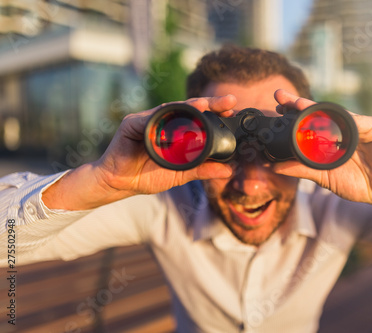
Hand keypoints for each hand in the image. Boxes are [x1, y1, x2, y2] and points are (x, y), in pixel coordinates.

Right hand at [96, 96, 236, 194]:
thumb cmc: (148, 175)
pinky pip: (146, 121)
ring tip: (204, 105)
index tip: (233, 111)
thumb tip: (228, 170)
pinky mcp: (131, 124)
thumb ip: (203, 169)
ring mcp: (147, 119)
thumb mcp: (182, 173)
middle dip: (209, 103)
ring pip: (170, 109)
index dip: (215, 112)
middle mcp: (163, 120)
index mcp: (176, 129)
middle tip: (229, 101)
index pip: (199, 116)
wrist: (121, 183)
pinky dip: (158, 121)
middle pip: (188, 107)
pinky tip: (170, 121)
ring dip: (187, 106)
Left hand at [273, 89, 371, 225]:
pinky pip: (359, 121)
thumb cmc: (356, 182)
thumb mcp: (322, 175)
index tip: (277, 106)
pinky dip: (345, 121)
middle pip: (320, 112)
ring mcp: (360, 124)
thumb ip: (300, 168)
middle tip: (281, 96)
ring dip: (318, 108)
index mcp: (332, 136)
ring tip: (298, 104)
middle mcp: (344, 127)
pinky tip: (332, 119)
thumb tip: (273, 166)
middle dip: (299, 103)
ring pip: (337, 113)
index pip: (311, 120)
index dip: (294, 113)